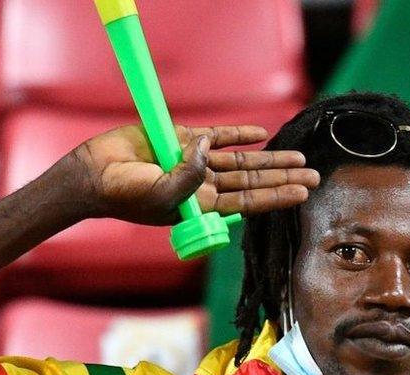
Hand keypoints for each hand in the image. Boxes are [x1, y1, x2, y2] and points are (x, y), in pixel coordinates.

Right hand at [65, 124, 319, 224]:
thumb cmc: (125, 195)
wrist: (94, 173)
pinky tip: (261, 133)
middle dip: (285, 178)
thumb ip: (187, 177)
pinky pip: (218, 136)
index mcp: (204, 204)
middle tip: (315, 176)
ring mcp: (196, 161)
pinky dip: (239, 134)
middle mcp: (206, 184)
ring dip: (271, 159)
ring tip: (299, 159)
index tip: (303, 193)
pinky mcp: (183, 139)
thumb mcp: (160, 194)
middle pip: (254, 181)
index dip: (277, 196)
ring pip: (243, 160)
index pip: (250, 201)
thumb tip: (206, 150)